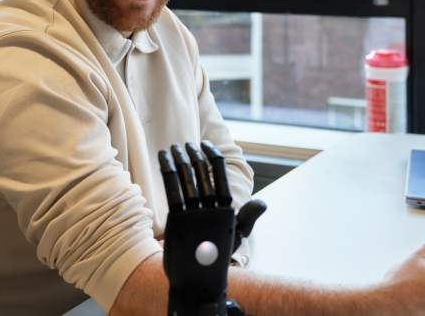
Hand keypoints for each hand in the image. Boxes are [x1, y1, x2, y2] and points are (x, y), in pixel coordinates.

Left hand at [159, 141, 265, 315]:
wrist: (198, 281)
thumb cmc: (219, 255)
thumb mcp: (237, 236)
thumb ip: (248, 217)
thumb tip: (261, 203)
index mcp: (227, 210)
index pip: (220, 176)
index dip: (213, 156)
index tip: (205, 143)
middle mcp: (211, 211)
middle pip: (201, 174)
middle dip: (193, 154)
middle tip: (185, 143)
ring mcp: (193, 214)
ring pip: (185, 178)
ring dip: (178, 159)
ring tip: (172, 147)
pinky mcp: (176, 219)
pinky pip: (171, 189)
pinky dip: (166, 170)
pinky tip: (163, 159)